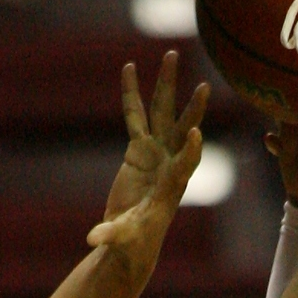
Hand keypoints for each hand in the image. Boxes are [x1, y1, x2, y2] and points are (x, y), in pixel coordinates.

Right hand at [87, 53, 209, 278]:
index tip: (195, 134)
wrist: (130, 240)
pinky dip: (131, 93)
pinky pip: (135, 115)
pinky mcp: (138, 148)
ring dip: (167, 85)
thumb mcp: (123, 239)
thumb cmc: (132, 244)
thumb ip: (111, 234)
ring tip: (171, 54)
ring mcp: (155, 152)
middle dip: (193, 109)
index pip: (186, 164)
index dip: (191, 151)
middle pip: (182, 129)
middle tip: (204, 87)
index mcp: (172, 186)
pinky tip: (129, 68)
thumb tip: (93, 239)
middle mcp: (169, 164)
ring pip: (162, 112)